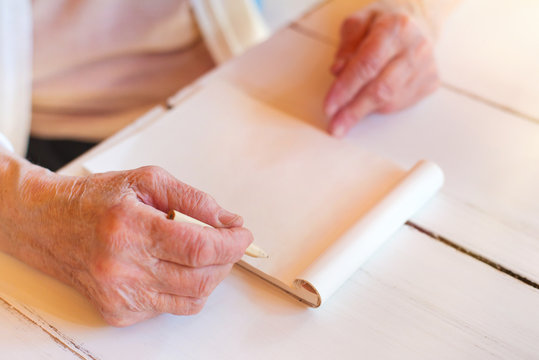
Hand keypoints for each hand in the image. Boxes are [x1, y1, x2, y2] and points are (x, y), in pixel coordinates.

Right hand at [2, 164, 251, 325]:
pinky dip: (187, 289)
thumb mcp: (148, 181)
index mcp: (131, 228)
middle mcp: (123, 268)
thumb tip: (230, 221)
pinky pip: (171, 307)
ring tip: (206, 254)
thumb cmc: (98, 199)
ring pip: (191, 299)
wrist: (50, 225)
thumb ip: (194, 199)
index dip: (231, 244)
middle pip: (200, 278)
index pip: (198, 248)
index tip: (243, 234)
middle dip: (228, 260)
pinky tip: (177, 267)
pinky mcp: (118, 312)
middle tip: (230, 242)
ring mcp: (120, 295)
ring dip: (212, 276)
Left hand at [324, 2, 439, 136]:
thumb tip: (337, 71)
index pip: (367, 64)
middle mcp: (415, 48)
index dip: (346, 88)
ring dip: (364, 113)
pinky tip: (368, 104)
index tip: (329, 106)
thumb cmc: (384, 24)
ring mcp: (426, 68)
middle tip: (335, 126)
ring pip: (391, 101)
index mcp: (395, 28)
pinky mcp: (430, 83)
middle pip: (381, 88)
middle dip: (353, 111)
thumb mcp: (358, 23)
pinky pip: (400, 104)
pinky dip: (379, 108)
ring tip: (345, 119)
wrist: (418, 23)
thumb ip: (346, 46)